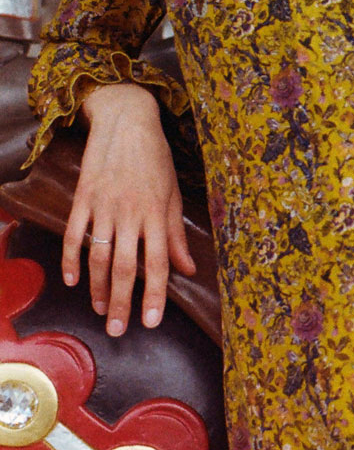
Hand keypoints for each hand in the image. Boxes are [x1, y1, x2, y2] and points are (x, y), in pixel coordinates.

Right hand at [63, 82, 193, 336]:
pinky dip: (71, 260)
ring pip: (98, 257)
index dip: (155, 295)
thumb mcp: (172, 193)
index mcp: (156, 213)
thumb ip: (176, 235)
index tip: (151, 322)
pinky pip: (74, 235)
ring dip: (98, 288)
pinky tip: (74, 280)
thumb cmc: (155, 158)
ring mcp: (104, 206)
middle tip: (118, 330)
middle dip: (121, 302)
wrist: (126, 120)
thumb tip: (187, 269)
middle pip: (125, 267)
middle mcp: (130, 213)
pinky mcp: (83, 198)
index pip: (158, 263)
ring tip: (100, 310)